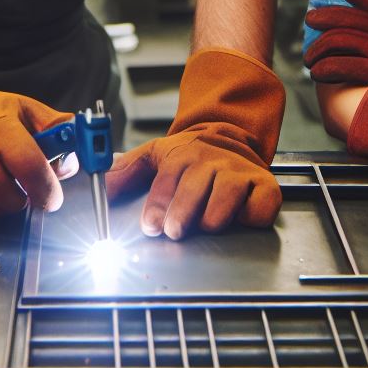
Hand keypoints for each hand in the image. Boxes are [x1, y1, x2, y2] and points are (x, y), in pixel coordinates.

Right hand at [0, 32, 71, 228]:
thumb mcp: (27, 109)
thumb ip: (56, 130)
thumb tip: (72, 160)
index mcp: (3, 129)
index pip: (30, 167)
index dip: (47, 189)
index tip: (53, 197)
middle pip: (12, 197)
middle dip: (27, 198)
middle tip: (27, 185)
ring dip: (7, 205)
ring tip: (5, 183)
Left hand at [106, 48, 285, 239]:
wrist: (232, 137)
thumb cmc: (192, 155)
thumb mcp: (157, 155)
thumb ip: (127, 171)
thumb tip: (101, 187)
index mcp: (185, 155)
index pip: (169, 178)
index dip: (159, 204)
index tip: (151, 225)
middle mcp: (213, 162)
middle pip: (196, 187)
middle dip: (182, 212)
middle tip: (173, 230)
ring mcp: (241, 174)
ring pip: (228, 197)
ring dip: (214, 217)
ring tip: (205, 224)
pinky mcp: (266, 188)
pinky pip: (260, 207)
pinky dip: (252, 216)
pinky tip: (239, 218)